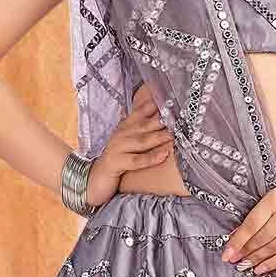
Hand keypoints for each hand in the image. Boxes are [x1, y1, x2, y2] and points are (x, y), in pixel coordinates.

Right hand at [83, 81, 174, 207]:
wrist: (95, 179)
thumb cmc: (118, 159)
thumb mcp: (128, 141)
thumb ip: (142, 129)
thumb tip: (162, 118)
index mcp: (125, 126)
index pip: (142, 111)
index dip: (156, 103)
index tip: (172, 98)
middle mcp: (121, 134)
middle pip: (145, 124)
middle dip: (162, 119)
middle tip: (180, 115)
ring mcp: (117, 148)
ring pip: (142, 141)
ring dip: (159, 137)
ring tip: (175, 133)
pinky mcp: (116, 163)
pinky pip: (136, 160)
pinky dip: (151, 157)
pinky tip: (164, 154)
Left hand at [220, 181, 275, 276]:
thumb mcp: (273, 196)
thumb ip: (257, 213)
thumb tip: (237, 234)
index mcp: (275, 200)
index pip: (251, 224)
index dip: (238, 240)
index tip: (227, 252)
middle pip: (260, 238)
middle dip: (244, 251)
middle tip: (233, 260)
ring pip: (271, 248)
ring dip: (254, 259)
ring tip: (243, 265)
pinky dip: (271, 264)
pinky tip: (260, 269)